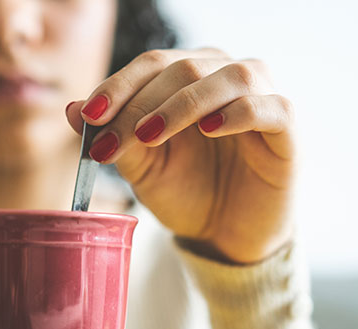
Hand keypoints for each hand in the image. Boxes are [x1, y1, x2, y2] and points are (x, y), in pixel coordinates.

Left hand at [66, 48, 295, 263]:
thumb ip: (115, 137)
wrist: (226, 235)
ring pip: (227, 77)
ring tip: (150, 134)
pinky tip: (208, 129)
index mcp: (189, 78)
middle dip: (141, 103)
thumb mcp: (143, 169)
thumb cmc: (187, 193)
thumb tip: (72, 109)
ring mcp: (260, 97)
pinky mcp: (286, 127)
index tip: (88, 116)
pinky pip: (267, 106)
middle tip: (111, 139)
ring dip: (182, 104)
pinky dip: (237, 112)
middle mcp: (225, 76)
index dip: (118, 86)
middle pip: (182, 67)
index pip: (151, 64)